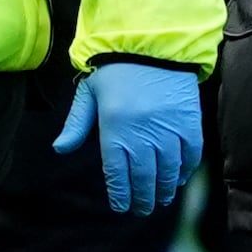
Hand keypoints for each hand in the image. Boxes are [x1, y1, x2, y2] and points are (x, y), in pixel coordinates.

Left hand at [51, 55, 206, 218]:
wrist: (152, 43)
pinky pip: (190, 154)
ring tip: (162, 199)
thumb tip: (60, 149)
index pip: (117, 174)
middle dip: (144, 198)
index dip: (121, 194)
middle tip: (144, 209)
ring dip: (166, 189)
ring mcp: (168, 130)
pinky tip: (180, 177)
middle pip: (144, 178)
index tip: (122, 206)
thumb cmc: (116, 69)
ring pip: (168, 171)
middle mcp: (142, 135)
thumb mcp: (89, 93)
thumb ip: (77, 124)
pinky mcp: (189, 122)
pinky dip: (186, 170)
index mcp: (115, 129)